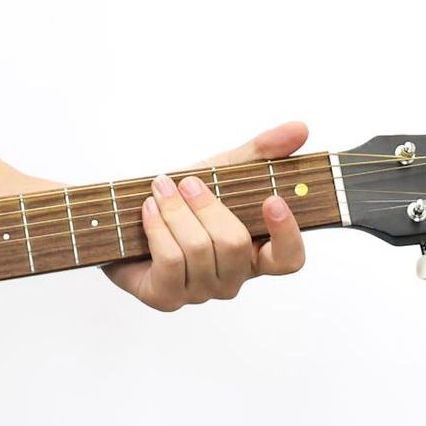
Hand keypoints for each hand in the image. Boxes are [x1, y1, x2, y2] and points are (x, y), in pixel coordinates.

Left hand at [103, 121, 308, 311]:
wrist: (125, 217)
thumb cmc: (181, 200)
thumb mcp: (221, 170)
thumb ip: (260, 152)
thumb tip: (300, 128)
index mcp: (255, 252)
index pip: (289, 259)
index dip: (286, 234)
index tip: (272, 199)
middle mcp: (233, 277)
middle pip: (234, 244)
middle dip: (205, 205)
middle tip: (185, 181)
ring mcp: (201, 291)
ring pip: (198, 249)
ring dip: (175, 211)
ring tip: (160, 189)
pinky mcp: (167, 298)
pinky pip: (170, 261)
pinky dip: (157, 227)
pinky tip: (147, 209)